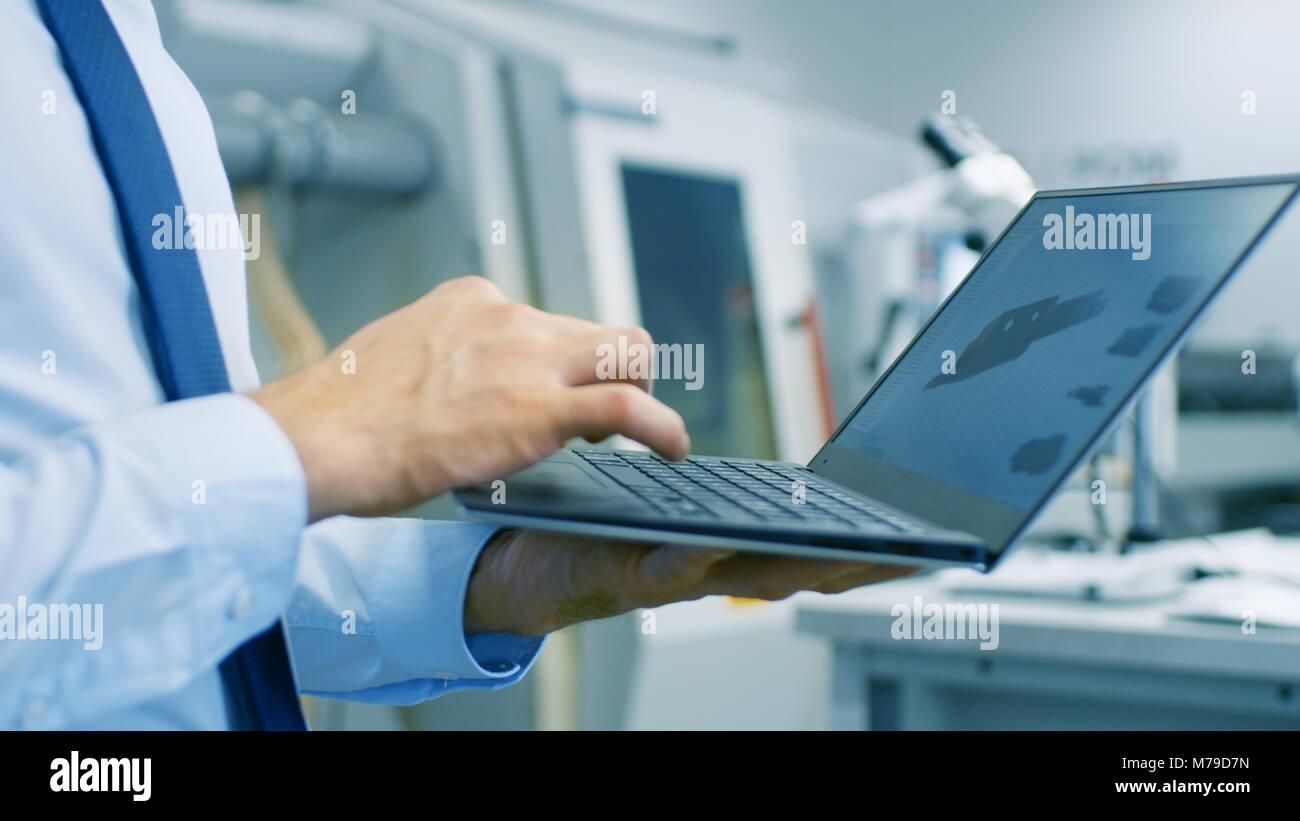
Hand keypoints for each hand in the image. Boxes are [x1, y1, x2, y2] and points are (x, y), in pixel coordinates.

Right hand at [248, 276, 687, 520]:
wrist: (315, 437)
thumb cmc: (339, 415)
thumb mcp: (394, 361)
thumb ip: (439, 362)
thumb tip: (453, 388)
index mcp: (471, 302)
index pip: (547, 322)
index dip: (562, 364)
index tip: (555, 397)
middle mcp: (507, 316)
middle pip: (595, 333)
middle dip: (606, 374)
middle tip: (600, 423)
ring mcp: (527, 356)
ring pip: (629, 353)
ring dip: (642, 391)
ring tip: (643, 435)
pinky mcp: (540, 407)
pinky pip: (630, 406)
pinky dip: (664, 427)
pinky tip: (674, 450)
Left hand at [463, 530, 917, 634]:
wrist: (518, 568)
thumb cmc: (592, 529)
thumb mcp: (662, 501)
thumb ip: (702, 489)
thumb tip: (747, 460)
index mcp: (725, 543)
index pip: (808, 540)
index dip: (866, 541)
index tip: (917, 532)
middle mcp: (712, 566)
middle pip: (802, 565)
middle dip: (862, 560)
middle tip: (914, 547)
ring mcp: (676, 576)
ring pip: (753, 573)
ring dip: (803, 564)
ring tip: (854, 549)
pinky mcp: (631, 577)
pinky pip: (673, 567)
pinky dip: (700, 556)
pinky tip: (719, 539)